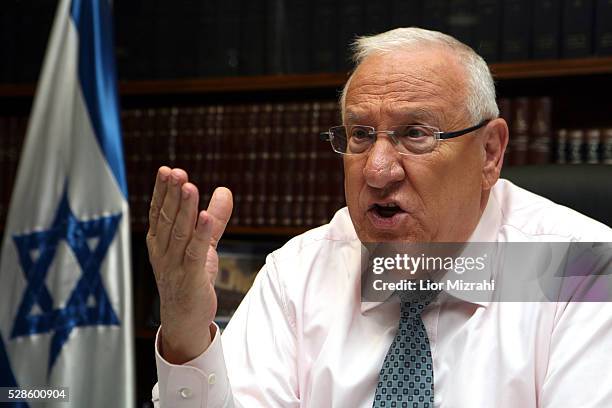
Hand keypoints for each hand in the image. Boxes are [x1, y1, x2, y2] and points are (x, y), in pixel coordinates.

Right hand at [146, 166, 232, 363]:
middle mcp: (163, 252)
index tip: (166, 170)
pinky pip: (195, 253)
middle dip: (172, 194)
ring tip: (189, 186)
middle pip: (167, 218)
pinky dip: (200, 235)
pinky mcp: (190, 278)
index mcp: (160, 242)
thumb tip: (225, 189)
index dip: (162, 191)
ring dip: (184, 209)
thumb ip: (214, 217)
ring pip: (179, 232)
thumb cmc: (191, 278)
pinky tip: (204, 217)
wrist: (186, 319)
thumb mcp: (202, 244)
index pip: (159, 212)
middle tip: (176, 172)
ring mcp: (174, 266)